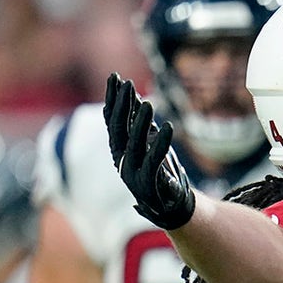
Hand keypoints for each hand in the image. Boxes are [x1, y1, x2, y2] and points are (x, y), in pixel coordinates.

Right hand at [104, 72, 194, 229]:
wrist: (170, 205)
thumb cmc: (160, 170)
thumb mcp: (149, 144)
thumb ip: (140, 125)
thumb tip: (135, 99)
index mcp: (118, 149)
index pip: (111, 119)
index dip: (112, 99)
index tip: (115, 77)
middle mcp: (121, 160)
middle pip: (118, 129)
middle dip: (122, 105)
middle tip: (127, 82)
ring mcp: (133, 173)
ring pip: (134, 144)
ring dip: (141, 123)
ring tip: (148, 103)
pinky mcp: (149, 184)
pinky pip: (154, 161)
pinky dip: (161, 144)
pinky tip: (169, 128)